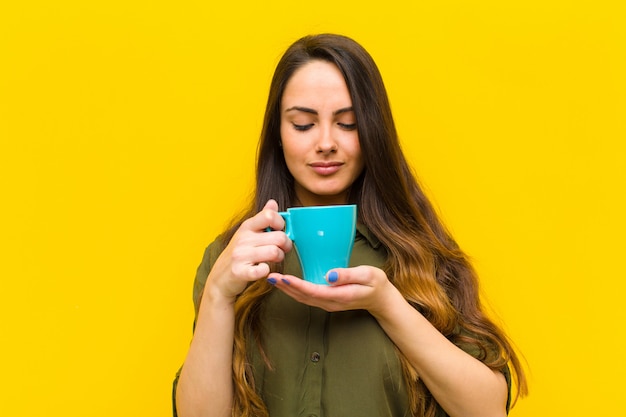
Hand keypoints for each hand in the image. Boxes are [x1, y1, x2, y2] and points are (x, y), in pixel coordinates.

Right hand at [206, 199, 291, 300]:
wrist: (220, 278)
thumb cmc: (239, 254)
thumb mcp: (248, 233)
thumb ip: (263, 218)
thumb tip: (273, 202)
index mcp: (247, 226)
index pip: (269, 215)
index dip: (281, 224)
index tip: (279, 231)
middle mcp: (243, 238)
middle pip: (279, 237)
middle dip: (286, 245)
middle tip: (282, 250)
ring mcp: (240, 255)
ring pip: (275, 252)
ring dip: (279, 258)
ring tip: (273, 260)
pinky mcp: (240, 272)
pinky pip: (264, 270)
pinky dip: (267, 271)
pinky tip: (263, 269)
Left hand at [268, 265, 398, 314]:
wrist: (381, 299)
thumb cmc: (375, 283)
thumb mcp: (366, 275)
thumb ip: (347, 275)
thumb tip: (328, 275)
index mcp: (339, 296)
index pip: (313, 291)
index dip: (297, 285)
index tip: (284, 277)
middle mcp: (330, 302)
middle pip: (303, 296)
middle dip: (285, 287)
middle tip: (270, 276)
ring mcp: (327, 303)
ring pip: (302, 298)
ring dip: (287, 290)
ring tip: (273, 279)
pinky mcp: (326, 300)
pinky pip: (306, 297)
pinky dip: (294, 290)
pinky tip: (287, 283)